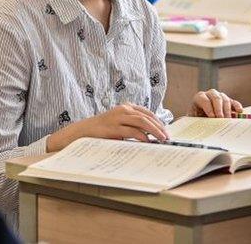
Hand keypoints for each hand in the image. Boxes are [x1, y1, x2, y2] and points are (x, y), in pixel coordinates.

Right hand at [47, 103, 169, 151]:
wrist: (82, 132)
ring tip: (162, 139)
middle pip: (147, 117)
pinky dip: (142, 136)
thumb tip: (151, 136)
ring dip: (154, 131)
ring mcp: (117, 117)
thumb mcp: (119, 125)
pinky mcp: (113, 127)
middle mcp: (123, 110)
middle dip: (159, 127)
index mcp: (125, 107)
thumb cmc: (102, 130)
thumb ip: (132, 127)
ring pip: (142, 122)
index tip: (166, 131)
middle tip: (167, 137)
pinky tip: (148, 141)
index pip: (147, 113)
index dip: (158, 121)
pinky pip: (132, 131)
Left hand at [191, 89, 242, 117]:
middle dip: (218, 108)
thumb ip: (197, 120)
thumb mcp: (194, 119)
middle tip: (220, 118)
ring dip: (227, 110)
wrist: (202, 119)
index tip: (212, 117)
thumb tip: (198, 123)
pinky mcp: (229, 102)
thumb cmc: (197, 119)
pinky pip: (234, 102)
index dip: (208, 108)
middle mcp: (210, 94)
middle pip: (216, 98)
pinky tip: (239, 112)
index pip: (203, 99)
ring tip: (227, 120)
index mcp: (199, 98)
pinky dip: (237, 106)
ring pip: (225, 99)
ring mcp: (220, 97)